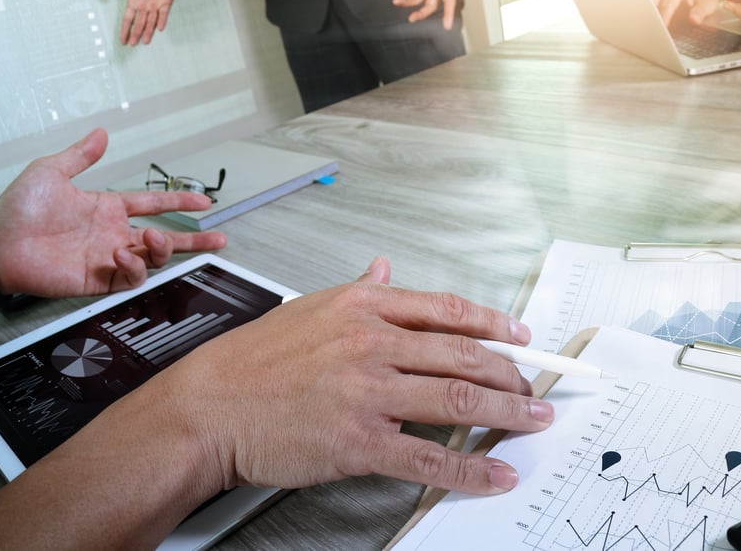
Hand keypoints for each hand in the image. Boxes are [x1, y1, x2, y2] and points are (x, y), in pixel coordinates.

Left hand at [0, 128, 225, 297]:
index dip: (178, 202)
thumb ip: (81, 155)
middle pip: (164, 239)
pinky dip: (134, 267)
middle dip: (193, 240)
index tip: (202, 203)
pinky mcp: (99, 280)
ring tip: (153, 239)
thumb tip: (101, 134)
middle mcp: (113, 234)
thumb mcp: (51, 171)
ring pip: (152, 260)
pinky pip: (130, 278)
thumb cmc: (18, 210)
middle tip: (217, 239)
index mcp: (107, 209)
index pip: (152, 205)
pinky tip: (121, 254)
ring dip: (161, 249)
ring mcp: (108, 258)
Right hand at [100, 0, 177, 44]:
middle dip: (136, 34)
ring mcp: (155, 5)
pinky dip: (161, 21)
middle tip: (133, 44)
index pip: (128, 19)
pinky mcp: (166, 2)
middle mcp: (144, 5)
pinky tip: (159, 28)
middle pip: (139, 23)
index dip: (125, 29)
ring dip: (148, 32)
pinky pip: (163, 14)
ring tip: (144, 42)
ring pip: (151, 22)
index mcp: (134, 1)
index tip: (123, 39)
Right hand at [166, 257, 554, 494]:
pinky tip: (495, 472)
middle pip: (462, 353)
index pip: (444, 309)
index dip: (492, 323)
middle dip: (509, 372)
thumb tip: (384, 268)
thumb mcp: (308, 308)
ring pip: (458, 399)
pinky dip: (471, 468)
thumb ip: (357, 289)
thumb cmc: (250, 361)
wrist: (207, 409)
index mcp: (361, 307)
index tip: (519, 335)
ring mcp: (367, 392)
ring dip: (507, 411)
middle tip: (532, 385)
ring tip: (532, 418)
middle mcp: (370, 343)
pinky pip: (429, 456)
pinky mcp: (359, 441)